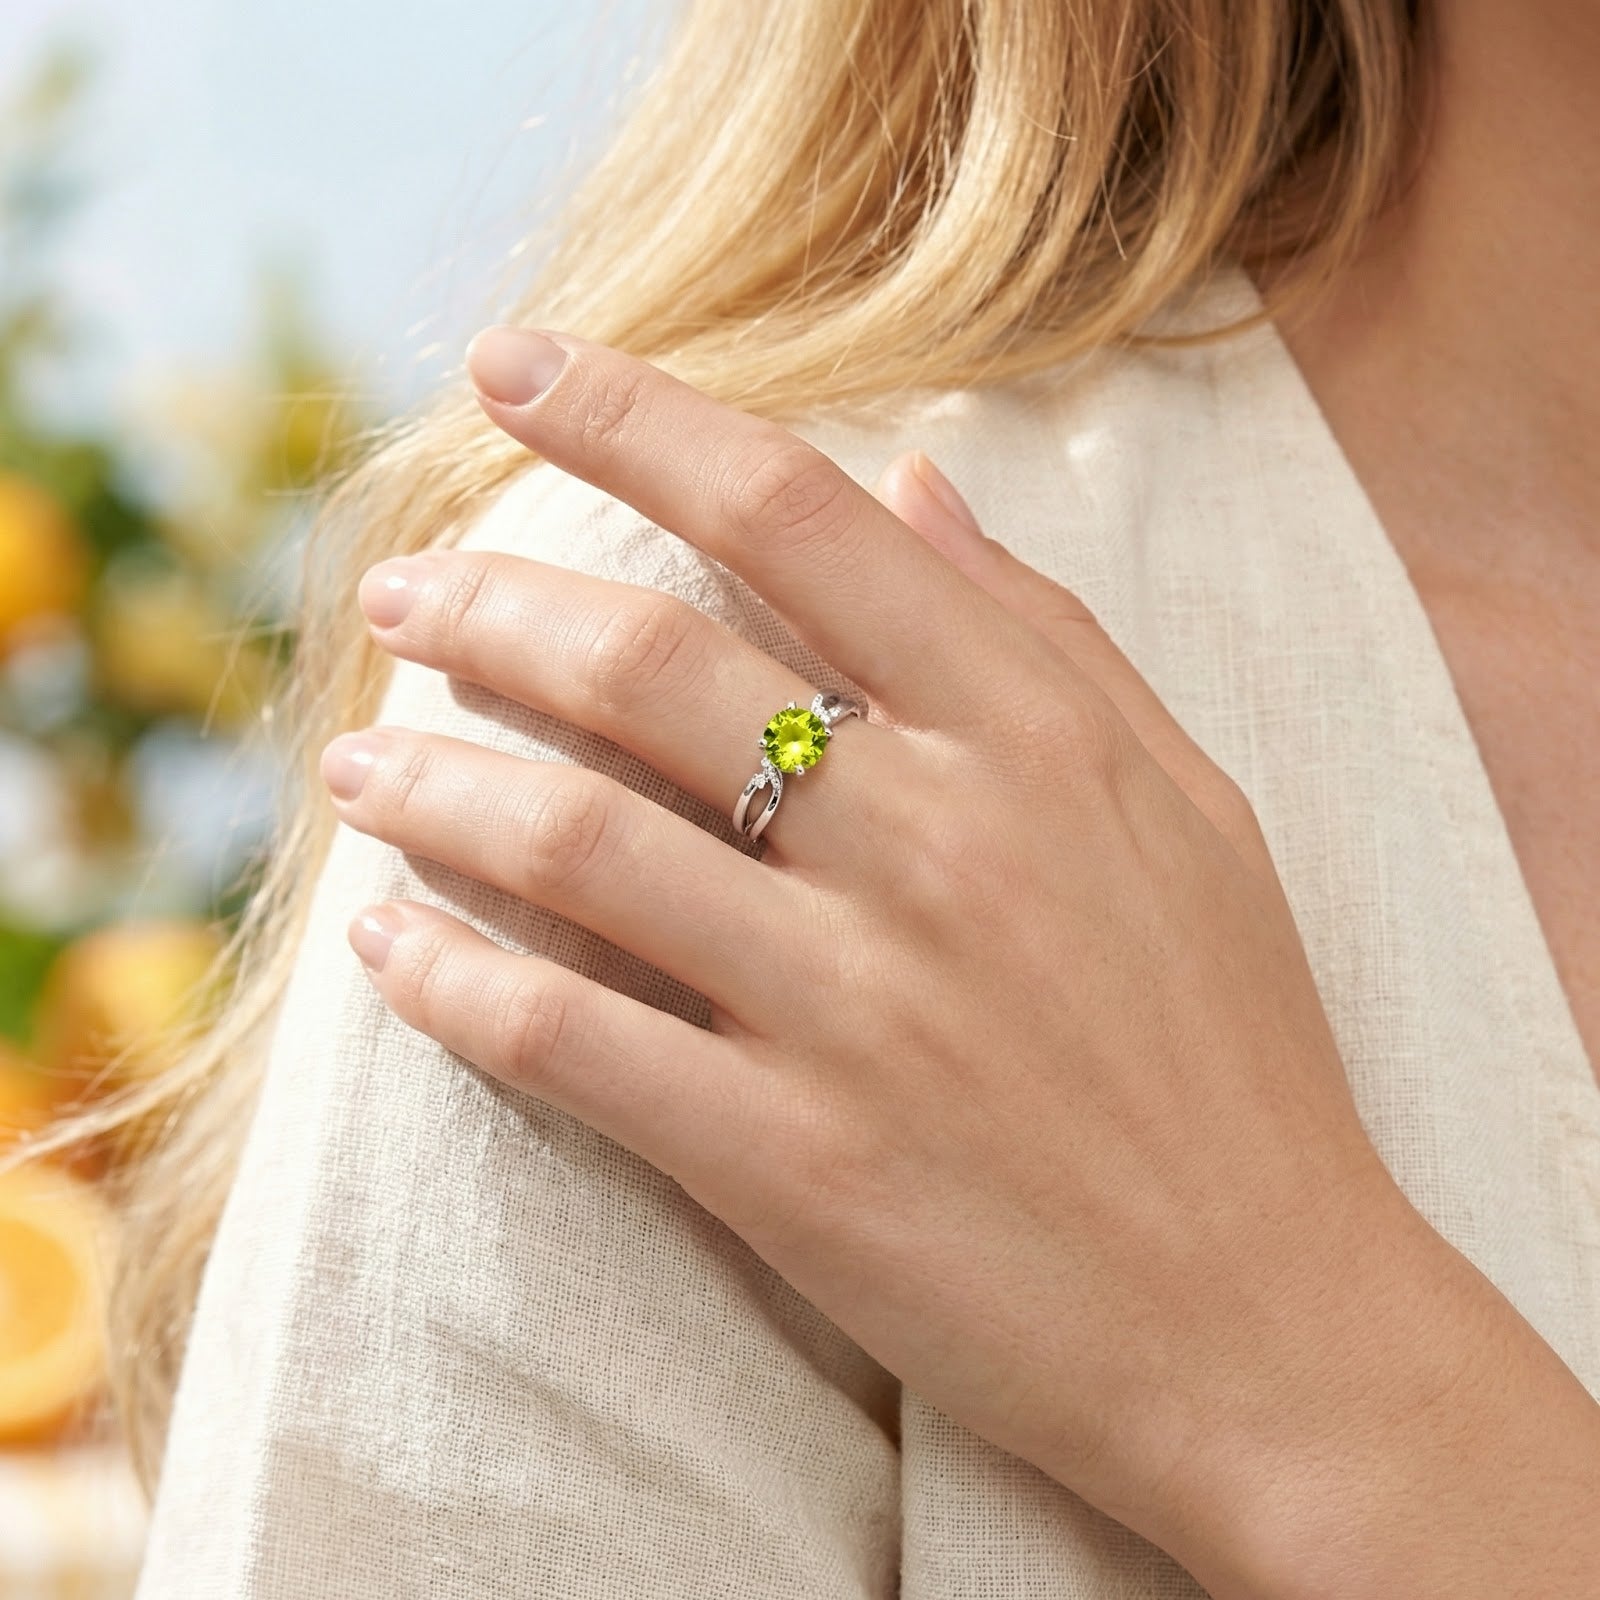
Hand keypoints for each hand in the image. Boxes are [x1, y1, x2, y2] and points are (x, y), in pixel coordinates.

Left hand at [317, 328, 1506, 1590]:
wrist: (1271, 1323)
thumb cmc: (1233, 1052)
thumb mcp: (1187, 805)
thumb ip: (1051, 631)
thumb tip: (920, 479)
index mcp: (1035, 734)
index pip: (791, 515)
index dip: (629, 416)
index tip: (509, 366)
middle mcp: (938, 843)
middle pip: (644, 661)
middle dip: (486, 601)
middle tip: (400, 592)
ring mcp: (858, 1006)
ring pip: (575, 842)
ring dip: (431, 783)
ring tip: (354, 759)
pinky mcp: (796, 1162)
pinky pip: (569, 1041)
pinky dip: (450, 980)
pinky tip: (383, 944)